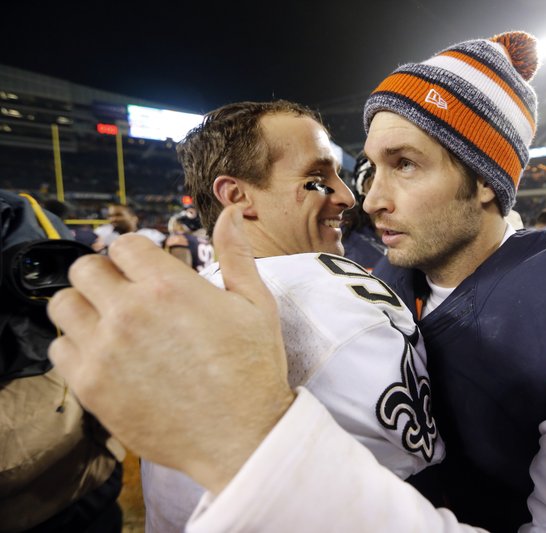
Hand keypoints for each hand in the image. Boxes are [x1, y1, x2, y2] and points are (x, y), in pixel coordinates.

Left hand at [47, 205, 294, 493]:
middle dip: (105, 274)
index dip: (135, 253)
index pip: (124, 244)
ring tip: (110, 323)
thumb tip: (231, 214)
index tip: (145, 270)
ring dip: (83, 307)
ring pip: (63, 305)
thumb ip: (236, 254)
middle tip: (126, 295)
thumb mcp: (256, 303)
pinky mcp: (92, 386)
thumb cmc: (254, 368)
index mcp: (169, 286)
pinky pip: (58, 350)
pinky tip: (106, 355)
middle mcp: (129, 312)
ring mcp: (105, 350)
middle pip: (85, 268)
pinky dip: (76, 347)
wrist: (242, 435)